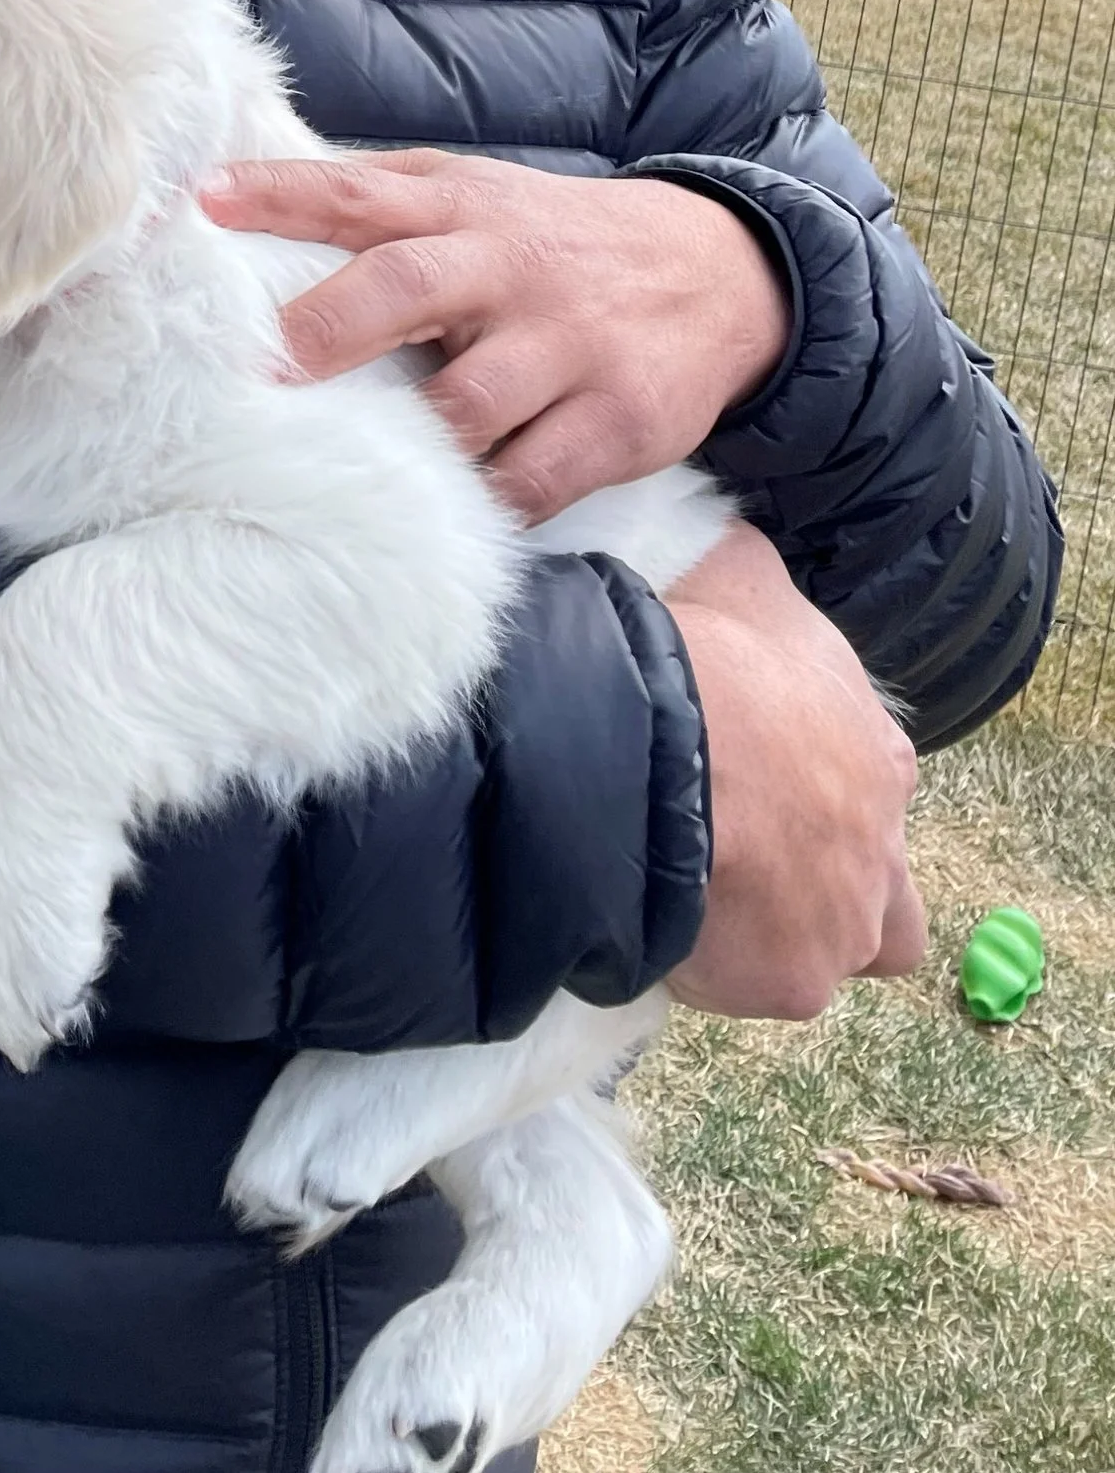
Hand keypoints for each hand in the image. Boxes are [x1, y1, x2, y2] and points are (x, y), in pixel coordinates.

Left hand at [200, 149, 788, 521]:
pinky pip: (533, 479)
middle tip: (263, 372)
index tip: (204, 202)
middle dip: (327, 329)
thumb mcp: (475, 195)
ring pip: (465, 405)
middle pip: (404, 289)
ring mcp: (567, 346)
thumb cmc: (551, 241)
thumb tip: (239, 197)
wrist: (716, 271)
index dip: (279, 193)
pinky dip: (482, 503)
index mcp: (460, 207)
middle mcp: (509, 269)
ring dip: (401, 444)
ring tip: (333, 474)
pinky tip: (439, 521)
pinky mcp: (618, 420)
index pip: (356, 190)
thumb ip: (378, 199)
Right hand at [663, 523, 924, 1018]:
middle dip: (831, 896)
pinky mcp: (790, 983)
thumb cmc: (704, 648)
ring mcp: (842, 924)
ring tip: (684, 896)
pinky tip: (650, 920)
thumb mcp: (741, 575)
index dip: (815, 790)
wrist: (657, 737)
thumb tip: (732, 549)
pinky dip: (703, 965)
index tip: (753, 780)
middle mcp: (882, 850)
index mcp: (878, 758)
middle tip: (747, 868)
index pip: (876, 790)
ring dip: (768, 936)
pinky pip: (746, 986)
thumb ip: (753, 582)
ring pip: (820, 953)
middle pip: (885, 906)